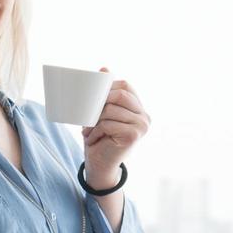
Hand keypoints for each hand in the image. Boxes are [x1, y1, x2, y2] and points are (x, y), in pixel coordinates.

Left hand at [82, 69, 148, 184]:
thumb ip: (105, 93)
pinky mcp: (133, 135)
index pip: (125, 86)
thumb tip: (104, 68)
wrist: (100, 164)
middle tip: (88, 115)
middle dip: (100, 103)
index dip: (108, 87)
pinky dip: (96, 131)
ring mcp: (141, 126)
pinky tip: (93, 139)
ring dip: (94, 121)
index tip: (93, 98)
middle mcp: (144, 116)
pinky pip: (108, 123)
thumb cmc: (100, 137)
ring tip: (88, 131)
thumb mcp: (101, 112)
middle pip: (119, 95)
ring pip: (110, 110)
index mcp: (139, 108)